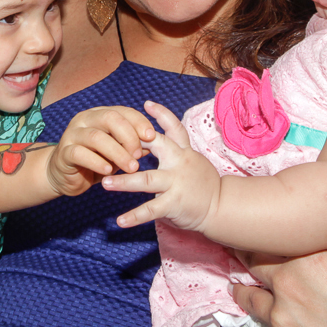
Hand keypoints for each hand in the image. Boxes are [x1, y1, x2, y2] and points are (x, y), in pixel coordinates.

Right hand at [47, 105, 154, 195]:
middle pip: (110, 118)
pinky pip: (80, 153)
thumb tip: (156, 143)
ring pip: (96, 137)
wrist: (65, 176)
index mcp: (100, 115)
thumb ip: (133, 146)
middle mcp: (85, 120)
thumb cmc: (96, 161)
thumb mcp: (118, 152)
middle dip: (128, 136)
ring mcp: (72, 134)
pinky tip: (108, 171)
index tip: (152, 136)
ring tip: (131, 167)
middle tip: (139, 155)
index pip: (122, 111)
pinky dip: (97, 162)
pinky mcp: (64, 152)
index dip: (139, 122)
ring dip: (117, 152)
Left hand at [101, 100, 222, 231]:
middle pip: (156, 146)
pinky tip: (119, 222)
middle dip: (133, 143)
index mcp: (183, 152)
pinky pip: (151, 210)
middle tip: (110, 143)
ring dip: (124, 181)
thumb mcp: (192, 160)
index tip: (146, 104)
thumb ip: (173, 151)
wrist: (221, 206)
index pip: (174, 128)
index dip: (161, 115)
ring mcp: (177, 183)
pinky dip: (134, 216)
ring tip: (105, 183)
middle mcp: (180, 163)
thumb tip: (148, 139)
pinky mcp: (175, 204)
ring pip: (146, 179)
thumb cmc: (202, 183)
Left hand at [228, 212, 326, 326]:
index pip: (266, 239)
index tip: (253, 231)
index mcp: (306, 257)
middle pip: (253, 268)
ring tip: (240, 290)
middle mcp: (287, 287)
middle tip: (240, 256)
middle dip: (247, 260)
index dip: (260, 235)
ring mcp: (282, 323)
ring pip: (251, 302)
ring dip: (245, 295)